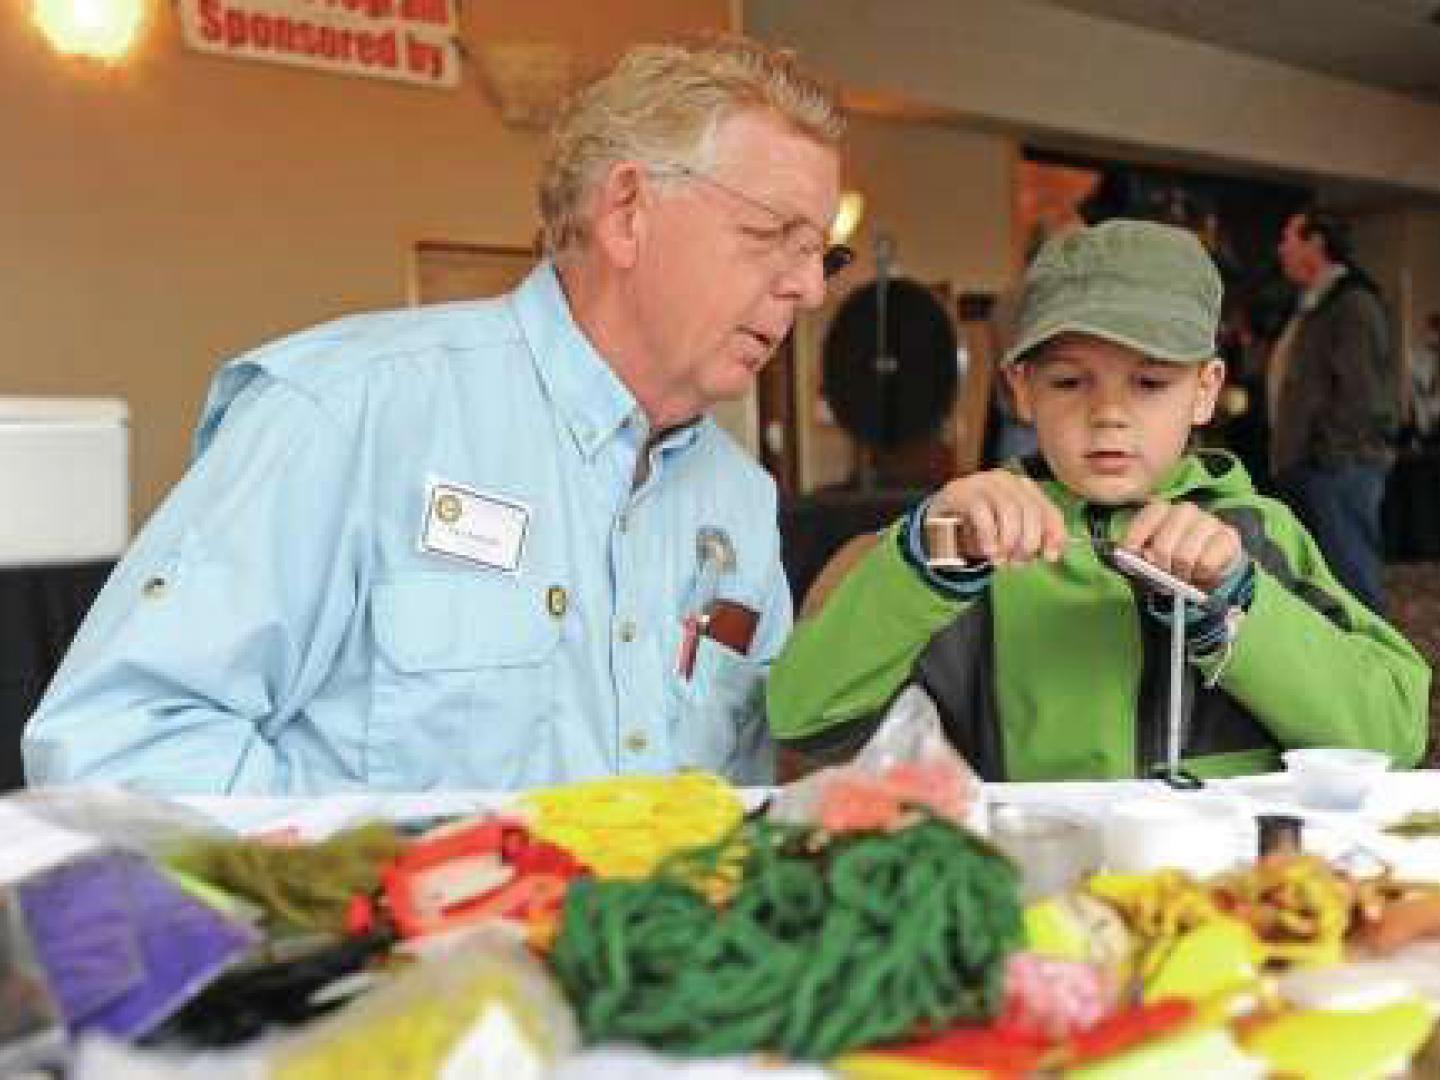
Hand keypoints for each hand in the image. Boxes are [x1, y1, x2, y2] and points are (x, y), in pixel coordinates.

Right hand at [925, 471, 1067, 566]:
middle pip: (1031, 509)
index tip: (1051, 557)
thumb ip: (1029, 538)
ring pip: (1009, 510)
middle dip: (1029, 541)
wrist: (938, 519)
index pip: (1048, 508)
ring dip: (1009, 540)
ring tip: (1002, 560)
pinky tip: (989, 551)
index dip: (1054, 534)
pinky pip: (982, 513)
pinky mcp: (961, 492)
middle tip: (1019, 562)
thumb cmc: (978, 528)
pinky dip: (989, 536)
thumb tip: (1052, 553)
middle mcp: (1006, 480)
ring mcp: (983, 483)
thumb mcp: (1007, 534)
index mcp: (1023, 488)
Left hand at [1119, 501, 1242, 592]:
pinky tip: (1200, 575)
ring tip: (1183, 578)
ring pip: (1184, 557)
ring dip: (1181, 575)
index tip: (1133, 563)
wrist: (1209, 567)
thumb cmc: (1173, 560)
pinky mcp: (1228, 536)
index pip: (1143, 523)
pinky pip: (1206, 564)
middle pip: (1162, 547)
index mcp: (1160, 509)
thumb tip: (1132, 559)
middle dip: (1160, 570)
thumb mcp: (1150, 558)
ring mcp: (1208, 521)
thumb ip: (1139, 557)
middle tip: (1164, 580)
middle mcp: (1184, 510)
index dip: (1134, 545)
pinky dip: (1200, 577)